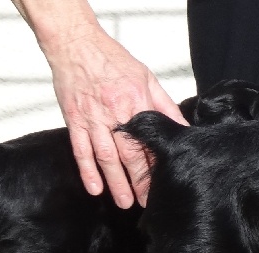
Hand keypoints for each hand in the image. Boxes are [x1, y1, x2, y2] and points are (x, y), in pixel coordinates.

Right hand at [47, 29, 187, 208]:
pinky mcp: (74, 119)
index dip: (157, 164)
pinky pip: (81, 150)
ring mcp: (92, 118)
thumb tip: (184, 127)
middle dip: (139, 182)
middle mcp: (115, 113)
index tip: (165, 182)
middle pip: (130, 154)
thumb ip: (165, 106)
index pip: (150, 141)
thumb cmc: (112, 59)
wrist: (76, 44)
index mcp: (136, 102)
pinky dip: (87, 170)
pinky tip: (95, 188)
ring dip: (116, 182)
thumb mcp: (147, 79)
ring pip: (106, 157)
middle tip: (147, 203)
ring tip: (124, 203)